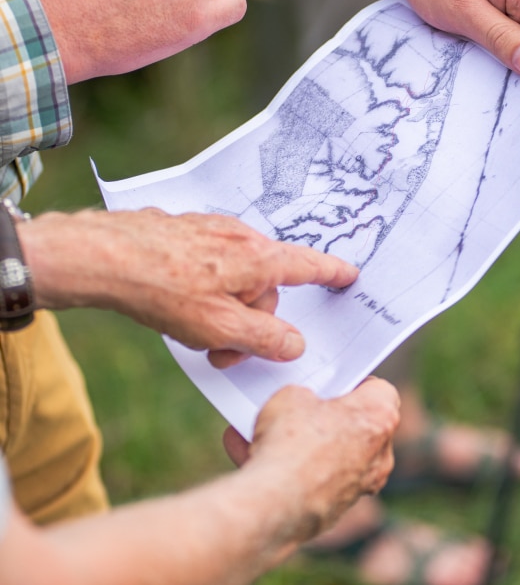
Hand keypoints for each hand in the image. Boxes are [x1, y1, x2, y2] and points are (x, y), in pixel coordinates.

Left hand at [19, 208, 358, 364]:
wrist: (104, 256)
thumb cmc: (164, 290)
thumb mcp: (220, 329)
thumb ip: (265, 339)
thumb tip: (294, 344)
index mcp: (259, 258)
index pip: (307, 266)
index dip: (331, 273)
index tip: (350, 275)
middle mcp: (241, 237)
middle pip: (266, 287)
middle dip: (252, 323)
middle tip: (222, 353)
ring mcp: (212, 231)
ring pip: (236, 279)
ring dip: (224, 311)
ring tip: (192, 333)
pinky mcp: (186, 233)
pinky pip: (212, 266)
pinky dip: (205, 292)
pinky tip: (176, 306)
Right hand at [225, 378, 399, 539]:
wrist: (276, 503)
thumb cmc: (292, 442)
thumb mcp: (291, 395)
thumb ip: (304, 395)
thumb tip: (301, 405)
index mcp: (380, 416)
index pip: (379, 390)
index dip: (353, 384)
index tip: (330, 385)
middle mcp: (380, 455)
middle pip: (355, 426)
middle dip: (325, 418)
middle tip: (296, 408)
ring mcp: (360, 486)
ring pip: (331, 457)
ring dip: (302, 446)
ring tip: (261, 433)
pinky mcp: (336, 510)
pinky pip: (313, 481)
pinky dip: (290, 472)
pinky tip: (252, 459)